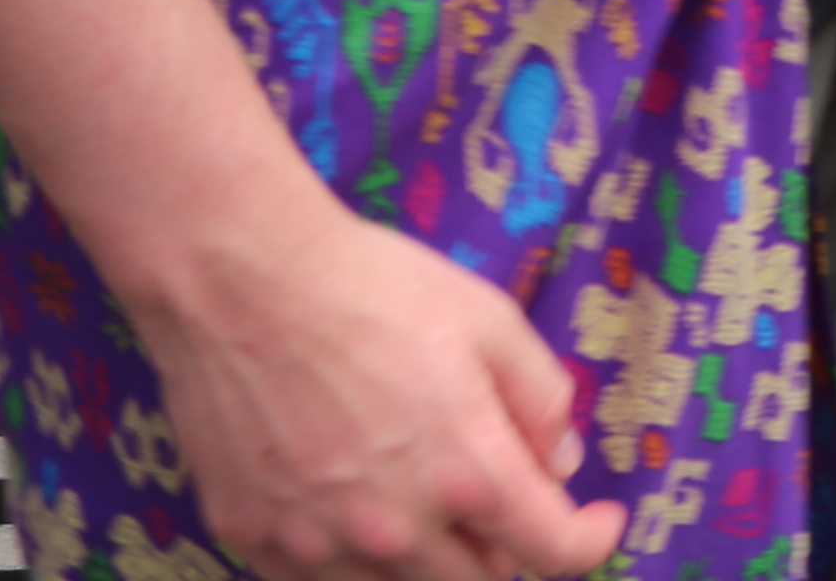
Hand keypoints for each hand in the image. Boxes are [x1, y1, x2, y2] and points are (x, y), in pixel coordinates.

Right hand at [129, 192, 628, 580]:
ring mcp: (316, 544)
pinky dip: (353, 560)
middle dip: (503, 546)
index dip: (588, 540)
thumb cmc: (373, 288)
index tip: (595, 519)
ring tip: (425, 501)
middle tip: (498, 496)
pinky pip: (320, 580)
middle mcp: (395, 529)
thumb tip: (558, 463)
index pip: (553, 553)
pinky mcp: (252, 540)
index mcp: (468, 472)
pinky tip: (352, 508)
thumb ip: (541, 400)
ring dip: (429, 561)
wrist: (240, 283)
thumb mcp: (491, 321)